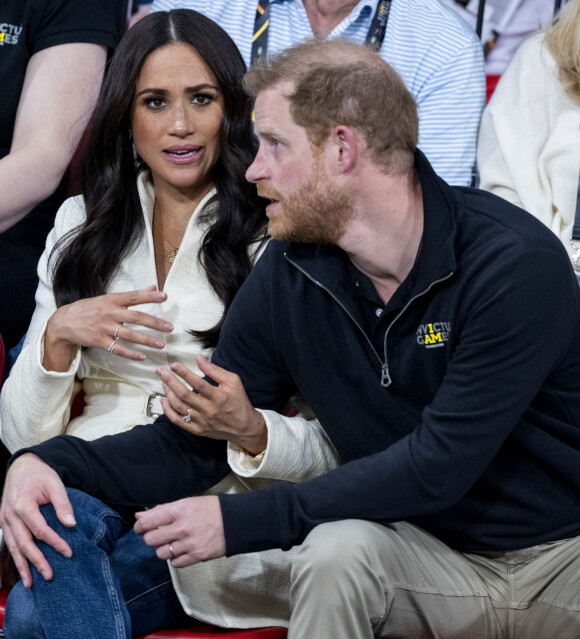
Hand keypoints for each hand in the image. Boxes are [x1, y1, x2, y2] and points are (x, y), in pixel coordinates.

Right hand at [0, 454, 75, 587]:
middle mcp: (10, 515)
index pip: (40, 530)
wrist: (21, 466)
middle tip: (50, 575)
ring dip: (22, 566)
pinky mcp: (3, 523)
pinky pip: (9, 544)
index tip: (68, 552)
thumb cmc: (40, 475)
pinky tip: (21, 571)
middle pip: (24, 543)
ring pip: (13, 547)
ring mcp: (4, 520)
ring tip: (30, 584)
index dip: (54, 542)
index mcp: (23, 505)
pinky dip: (15, 558)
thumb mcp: (55, 484)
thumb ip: (63, 505)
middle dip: (37, 561)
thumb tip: (71, 524)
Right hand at [44, 285, 173, 370]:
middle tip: (169, 327)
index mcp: (112, 300)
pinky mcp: (99, 341)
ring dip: (147, 340)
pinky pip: (118, 349)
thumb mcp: (108, 298)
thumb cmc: (90, 308)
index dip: (149, 297)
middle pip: (135, 317)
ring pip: (129, 335)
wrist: (64, 322)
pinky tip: (142, 357)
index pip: (134, 297)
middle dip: (154, 322)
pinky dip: (131, 354)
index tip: (165, 297)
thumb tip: (153, 287)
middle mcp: (109, 313)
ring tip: (161, 344)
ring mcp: (104, 328)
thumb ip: (132, 295)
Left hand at [134, 495, 225, 566]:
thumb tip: (140, 516)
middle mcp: (182, 528)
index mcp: (178, 511)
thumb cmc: (210, 509)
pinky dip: (176, 558)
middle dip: (151, 537)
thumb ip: (162, 510)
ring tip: (174, 541)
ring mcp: (189, 544)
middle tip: (158, 534)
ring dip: (164, 548)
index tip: (141, 527)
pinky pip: (175, 563)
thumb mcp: (186, 502)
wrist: (235, 521)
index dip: (140, 526)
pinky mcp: (197, 557)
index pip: (147, 522)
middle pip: (150, 540)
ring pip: (161, 553)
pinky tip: (182, 549)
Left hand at [156, 354, 266, 453]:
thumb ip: (215, 370)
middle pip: (184, 395)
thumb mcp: (233, 381)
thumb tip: (198, 358)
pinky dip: (168, 411)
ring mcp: (202, 422)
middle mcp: (209, 410)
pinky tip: (164, 400)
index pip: (198, 384)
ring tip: (163, 382)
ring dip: (168, 394)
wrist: (244, 427)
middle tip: (160, 371)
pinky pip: (178, 421)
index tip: (174, 365)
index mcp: (219, 397)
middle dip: (170, 381)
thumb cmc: (238, 401)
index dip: (185, 373)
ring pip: (179, 407)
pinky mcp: (197, 430)